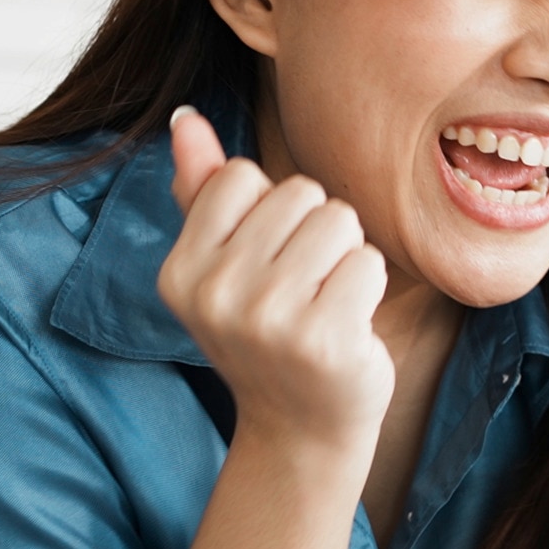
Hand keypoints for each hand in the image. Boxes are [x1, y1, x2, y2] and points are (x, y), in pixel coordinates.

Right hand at [160, 107, 392, 456]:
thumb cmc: (267, 334)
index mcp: (180, 271)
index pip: (241, 175)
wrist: (299, 430)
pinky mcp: (324, 339)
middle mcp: (215, 294)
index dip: (270, 211)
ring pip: (339, 221)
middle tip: (302, 292)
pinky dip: (367, 287)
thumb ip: (202, 191)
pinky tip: (347, 326)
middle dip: (315, 233)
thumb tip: (185, 118)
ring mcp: (268, 319)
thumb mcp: (222, 266)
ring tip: (325, 304)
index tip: (266, 263)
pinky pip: (368, 261)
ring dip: (345, 258)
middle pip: (300, 193)